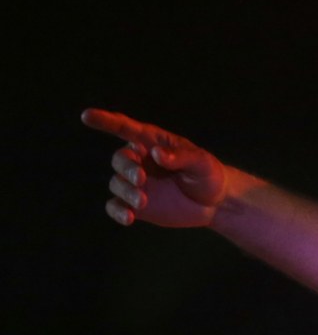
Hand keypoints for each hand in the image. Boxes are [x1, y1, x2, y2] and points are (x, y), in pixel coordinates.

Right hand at [81, 108, 227, 227]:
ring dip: (126, 191)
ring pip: (117, 183)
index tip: (87, 116)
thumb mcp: (201, 162)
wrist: (215, 202)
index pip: (125, 128)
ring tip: (143, 202)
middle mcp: (139, 161)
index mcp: (152, 142)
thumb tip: (156, 154)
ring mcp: (136, 183)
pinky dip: (118, 211)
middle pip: (120, 159)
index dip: (105, 121)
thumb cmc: (208, 174)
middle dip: (127, 168)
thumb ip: (180, 157)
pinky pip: (117, 206)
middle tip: (141, 179)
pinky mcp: (136, 205)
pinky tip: (128, 218)